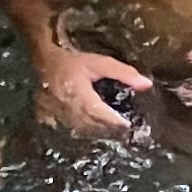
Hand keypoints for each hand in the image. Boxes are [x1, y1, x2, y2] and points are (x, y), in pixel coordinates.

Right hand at [34, 41, 154, 140]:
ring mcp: (56, 113)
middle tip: (123, 130)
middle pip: (90, 123)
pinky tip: (92, 129)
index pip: (97, 110)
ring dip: (97, 131)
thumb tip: (147, 85)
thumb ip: (123, 73)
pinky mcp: (50, 117)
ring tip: (111, 131)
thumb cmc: (74, 61)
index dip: (112, 119)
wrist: (45, 61)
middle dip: (108, 128)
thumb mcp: (99, 62)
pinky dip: (83, 130)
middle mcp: (66, 105)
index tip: (127, 124)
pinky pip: (70, 129)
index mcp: (77, 91)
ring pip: (80, 129)